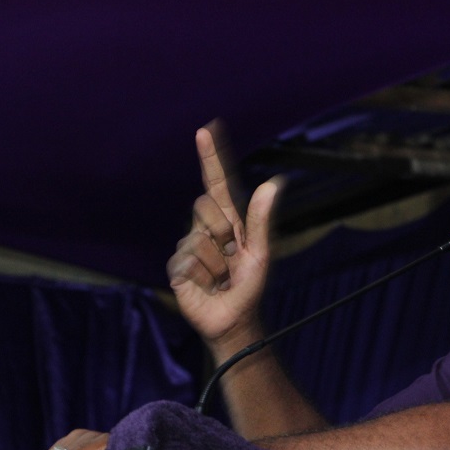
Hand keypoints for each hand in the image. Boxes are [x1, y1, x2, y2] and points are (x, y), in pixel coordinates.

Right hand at [166, 122, 280, 353]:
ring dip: (216, 262)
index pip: (215, 183)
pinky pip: (187, 261)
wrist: (232, 319)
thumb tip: (273, 183)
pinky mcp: (176, 267)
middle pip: (205, 206)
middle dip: (224, 231)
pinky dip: (202, 276)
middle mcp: (204, 228)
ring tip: (220, 277)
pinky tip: (204, 285)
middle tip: (232, 256)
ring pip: (198, 239)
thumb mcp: (260, 252)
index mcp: (227, 220)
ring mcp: (188, 246)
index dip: (210, 157)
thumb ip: (261, 219)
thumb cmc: (248, 286)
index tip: (206, 130)